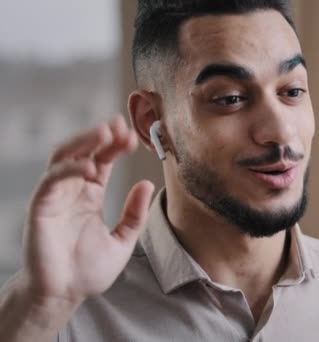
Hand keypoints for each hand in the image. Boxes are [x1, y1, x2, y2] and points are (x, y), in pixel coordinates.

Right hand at [22, 115, 154, 304]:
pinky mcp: (41, 207)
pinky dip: (70, 168)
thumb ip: (134, 213)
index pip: (102, 160)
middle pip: (84, 151)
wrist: (64, 294)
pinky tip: (90, 167)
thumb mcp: (123, 240)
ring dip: (84, 142)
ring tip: (106, 132)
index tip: (133, 135)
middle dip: (101, 135)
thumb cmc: (88, 270)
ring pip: (65, 157)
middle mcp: (72, 191)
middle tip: (121, 123)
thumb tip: (146, 183)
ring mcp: (55, 197)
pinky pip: (52, 180)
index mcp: (90, 195)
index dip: (115, 145)